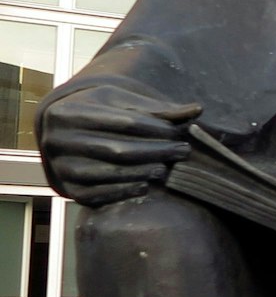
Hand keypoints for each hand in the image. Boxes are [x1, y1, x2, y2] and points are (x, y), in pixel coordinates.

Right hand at [39, 86, 201, 205]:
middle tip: (182, 151)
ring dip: (144, 172)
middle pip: (118, 149)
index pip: (123, 122)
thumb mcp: (122, 103)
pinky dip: (126, 190)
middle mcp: (57, 140)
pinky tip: (147, 185)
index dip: (156, 129)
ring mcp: (61, 167)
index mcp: (69, 112)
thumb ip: (159, 109)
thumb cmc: (101, 113)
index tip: (180, 133)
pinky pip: (100, 194)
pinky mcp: (68, 190)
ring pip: (110, 172)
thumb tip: (197, 110)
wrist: (65, 134)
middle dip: (156, 151)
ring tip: (167, 168)